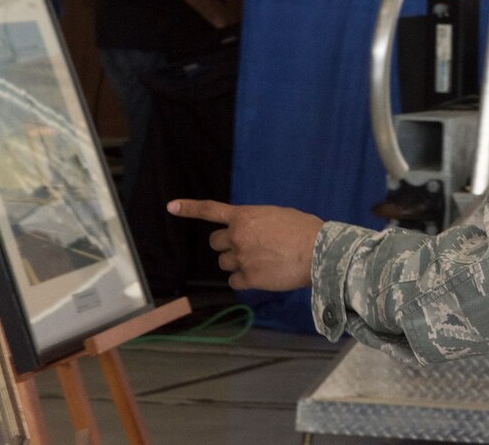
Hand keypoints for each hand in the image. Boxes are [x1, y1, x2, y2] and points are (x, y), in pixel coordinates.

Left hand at [167, 199, 323, 290]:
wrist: (318, 251)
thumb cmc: (304, 229)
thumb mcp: (278, 215)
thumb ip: (258, 222)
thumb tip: (254, 232)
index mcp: (244, 216)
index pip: (210, 210)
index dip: (189, 208)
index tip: (171, 207)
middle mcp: (237, 236)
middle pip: (216, 243)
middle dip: (227, 245)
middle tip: (247, 247)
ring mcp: (241, 258)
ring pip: (224, 263)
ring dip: (237, 263)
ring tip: (261, 262)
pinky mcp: (248, 278)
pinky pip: (235, 281)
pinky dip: (245, 280)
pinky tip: (262, 275)